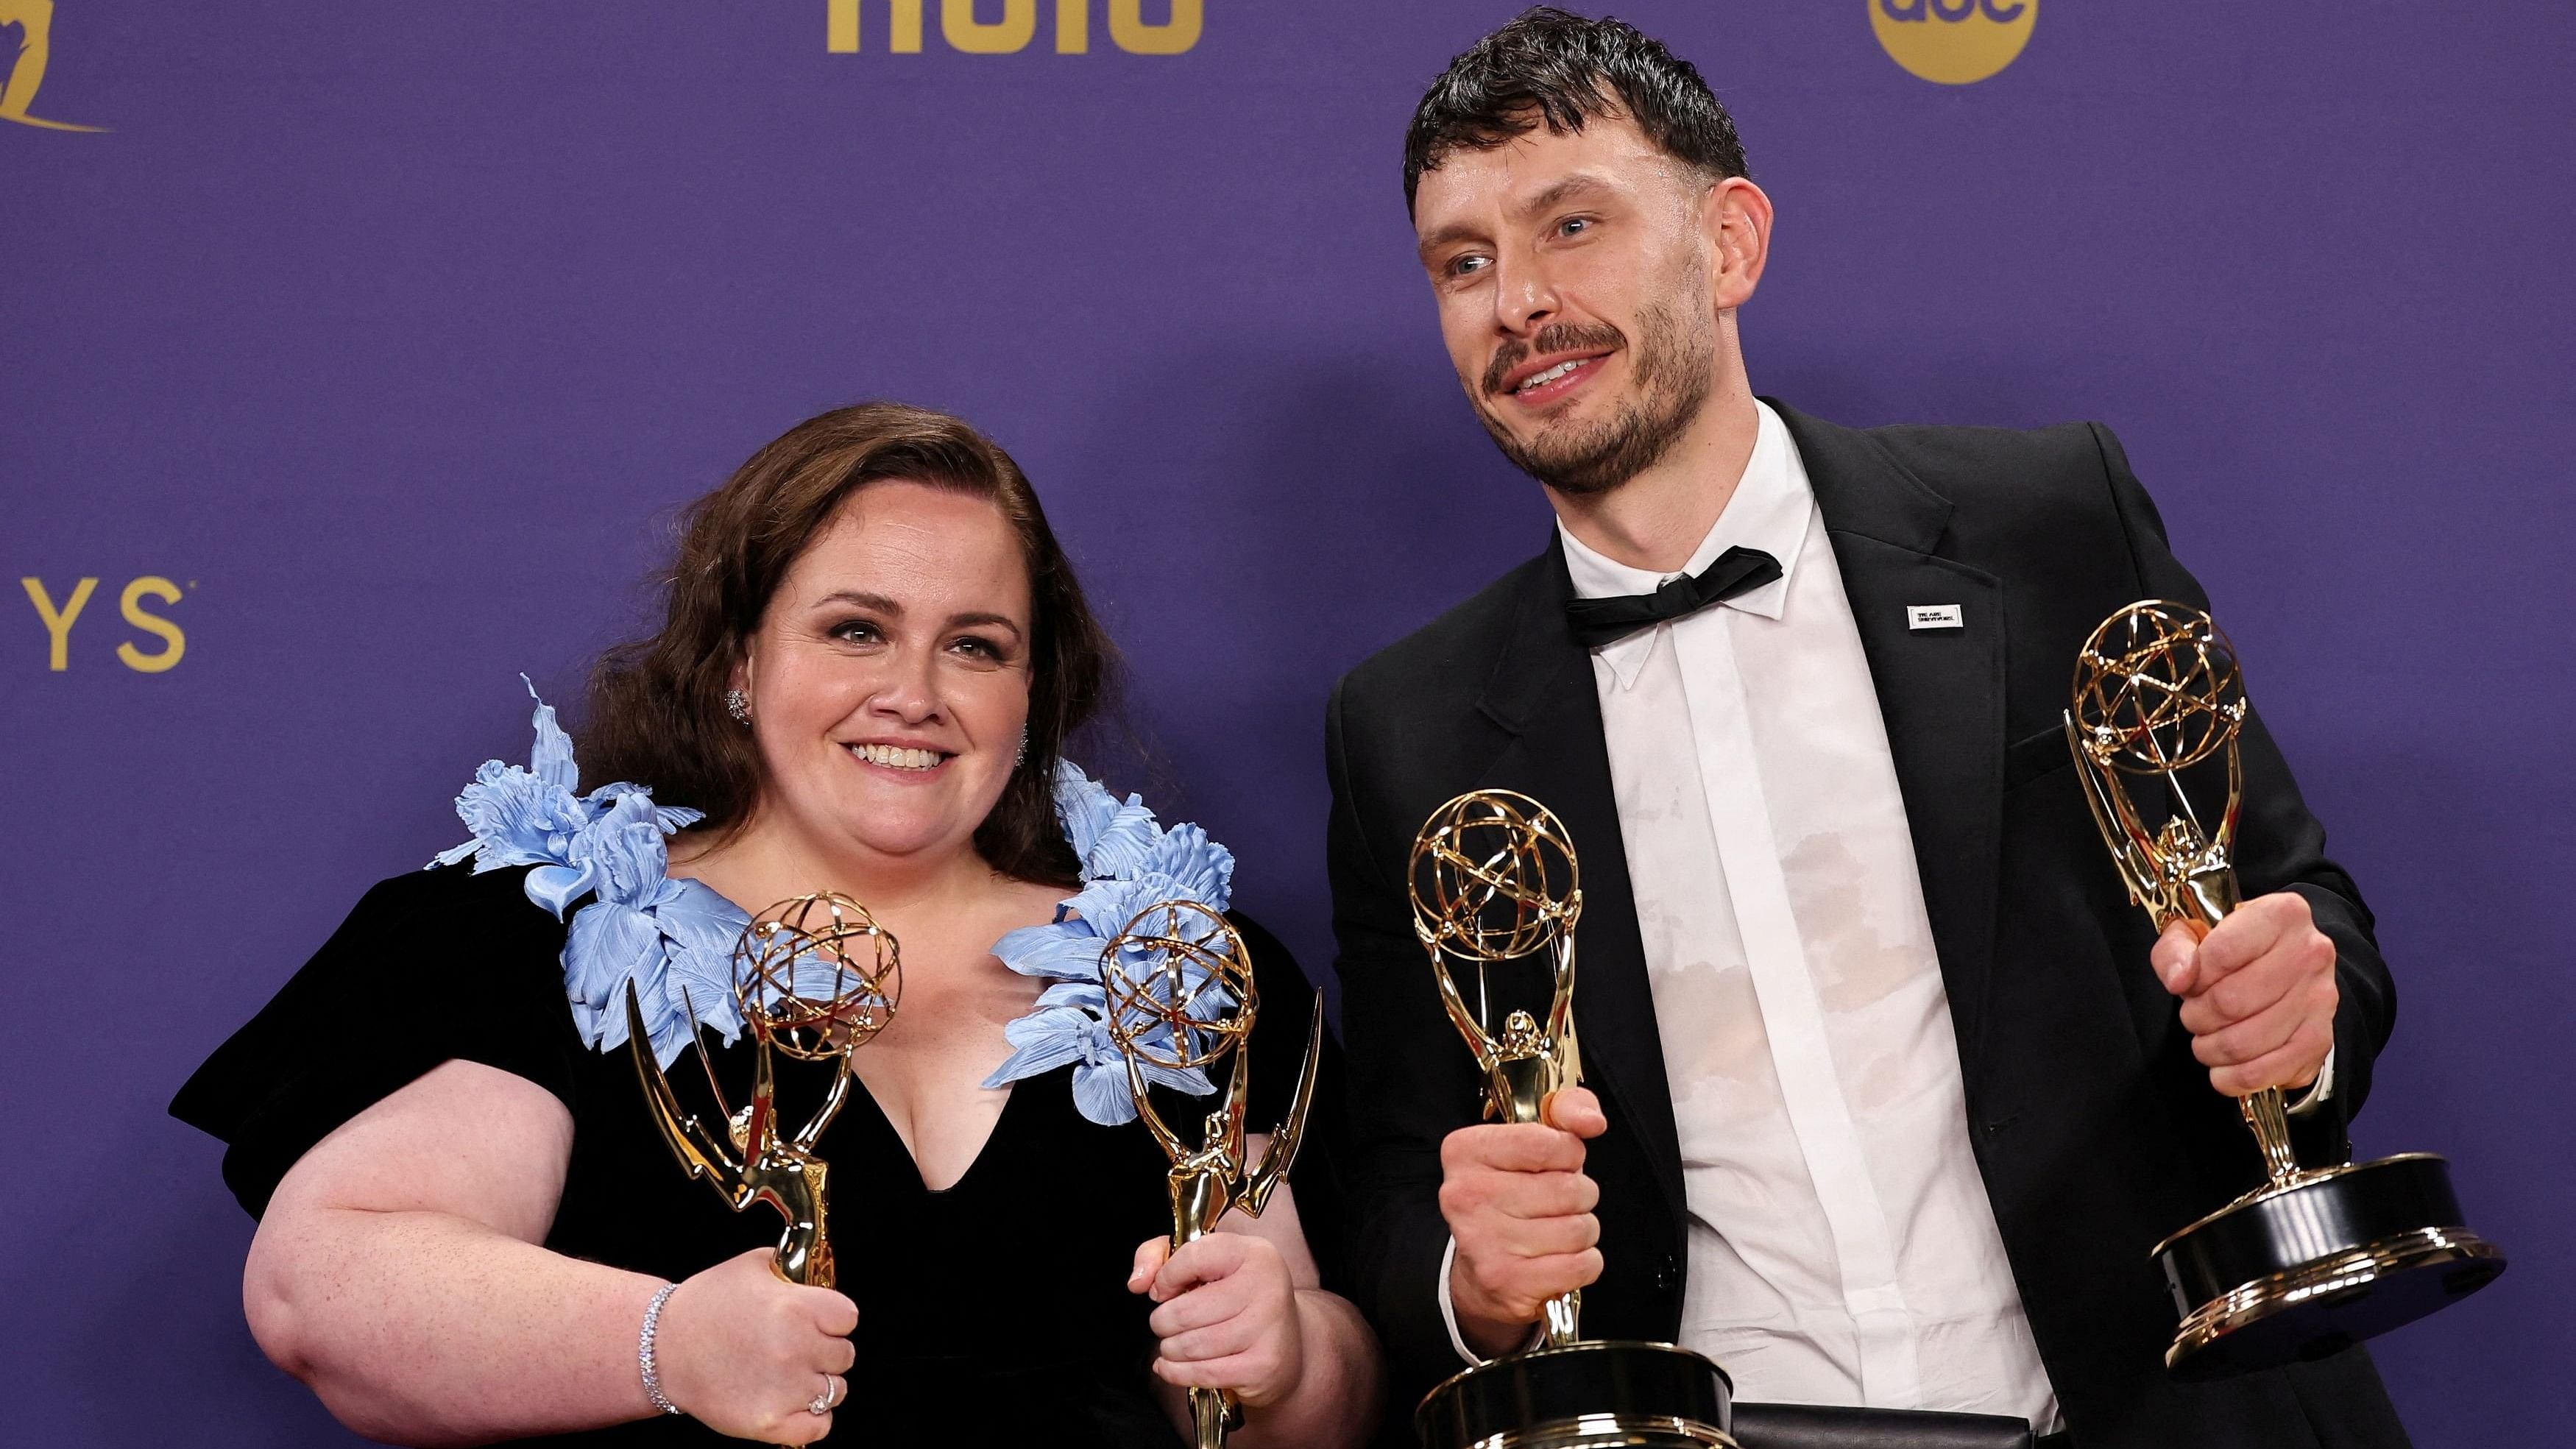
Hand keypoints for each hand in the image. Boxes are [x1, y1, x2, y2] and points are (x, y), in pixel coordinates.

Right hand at [654, 1248, 858, 1443]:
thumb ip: (794, 1271)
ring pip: (837, 1391)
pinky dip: (813, 1418)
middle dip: (825, 1350)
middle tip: (798, 1348)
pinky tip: (793, 1402)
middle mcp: (795, 1350)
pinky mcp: (769, 1422)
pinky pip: (820, 1427)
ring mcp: (784, 1390)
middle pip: (845, 1355)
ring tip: (791, 1375)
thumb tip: (821, 1280)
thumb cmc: (705, 1305)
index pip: (849, 1318)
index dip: (833, 1319)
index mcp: (796, 1308)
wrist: (662, 1350)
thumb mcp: (752, 1267)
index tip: (818, 1322)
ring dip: (820, 1383)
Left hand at [1130, 1232, 1307, 1407]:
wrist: (1289, 1347)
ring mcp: (1267, 1329)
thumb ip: (1160, 1256)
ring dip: (1170, 1349)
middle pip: (1185, 1310)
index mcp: (1254, 1253)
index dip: (1166, 1276)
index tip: (1162, 1290)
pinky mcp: (1262, 1366)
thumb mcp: (1207, 1263)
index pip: (1193, 1256)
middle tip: (1166, 1323)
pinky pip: (1201, 1374)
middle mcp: (1266, 1287)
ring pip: (1190, 1345)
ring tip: (1174, 1345)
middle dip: (1162, 1321)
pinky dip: (1176, 1373)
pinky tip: (1173, 1366)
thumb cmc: (1239, 1300)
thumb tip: (1138, 1282)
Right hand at [1440, 1086, 1605, 1355]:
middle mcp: (1467, 1196)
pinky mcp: (1507, 1282)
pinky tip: (1558, 1260)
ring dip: (1581, 1231)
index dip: (1569, 1154)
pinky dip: (1584, 1263)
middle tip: (1557, 1203)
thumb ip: (1565, 1110)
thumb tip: (1591, 1120)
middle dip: (1579, 1196)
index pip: (1546, 1143)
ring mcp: (1484, 1242)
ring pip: (1580, 1228)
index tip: (1558, 1162)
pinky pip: (1583, 1264)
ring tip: (1556, 1232)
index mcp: (1465, 1152)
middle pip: (1569, 1188)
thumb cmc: (1510, 1198)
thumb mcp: (1528, 1141)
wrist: (1479, 1273)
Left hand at [2153, 892, 2338, 1096]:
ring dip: (2210, 1048)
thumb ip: (2175, 949)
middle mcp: (2312, 952)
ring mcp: (2321, 998)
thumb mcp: (2192, 933)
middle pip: (2231, 1002)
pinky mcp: (2321, 1039)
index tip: (2188, 984)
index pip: (2221, 954)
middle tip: (2193, 1015)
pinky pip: (2265, 1072)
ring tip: (2206, 1037)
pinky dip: (2232, 1077)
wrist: (2282, 969)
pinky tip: (2222, 1066)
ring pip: (2245, 1041)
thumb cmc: (2230, 949)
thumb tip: (2180, 980)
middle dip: (2197, 1016)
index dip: (2193, 978)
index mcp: (2282, 914)